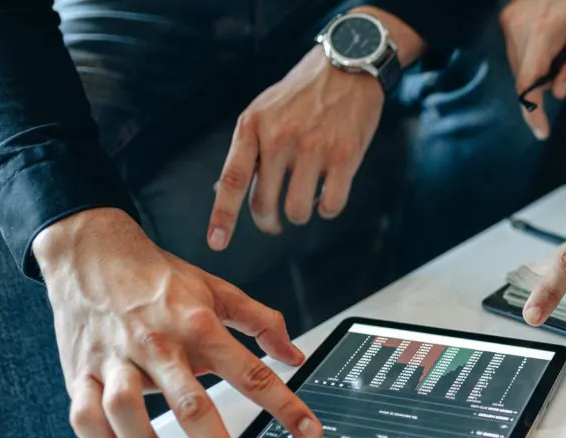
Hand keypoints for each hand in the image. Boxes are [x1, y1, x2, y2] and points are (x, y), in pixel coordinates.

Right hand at [35, 208, 320, 437]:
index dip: (284, 404)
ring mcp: (117, 358)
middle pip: (192, 404)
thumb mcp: (217, 290)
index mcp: (199, 325)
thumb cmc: (158, 276)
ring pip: (126, 411)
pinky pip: (84, 414)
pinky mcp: (82, 369)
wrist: (93, 253)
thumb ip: (261, 322)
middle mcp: (160, 345)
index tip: (308, 431)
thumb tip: (294, 354)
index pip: (251, 372)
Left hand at [207, 44, 383, 248]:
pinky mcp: (345, 156)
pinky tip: (328, 196)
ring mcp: (313, 148)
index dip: (223, 216)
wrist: (348, 65)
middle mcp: (280, 137)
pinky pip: (331, 204)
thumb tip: (224, 190)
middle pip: (265, 203)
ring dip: (300, 214)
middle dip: (268, 221)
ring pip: (298, 210)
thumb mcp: (264, 110)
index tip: (217, 243)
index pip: (234, 180)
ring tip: (305, 201)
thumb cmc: (302, 93)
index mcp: (253, 126)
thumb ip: (248, 148)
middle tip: (273, 223)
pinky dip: (328, 208)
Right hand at [501, 0, 565, 138]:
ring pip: (519, 66)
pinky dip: (535, 57)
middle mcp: (519, 25)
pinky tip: (556, 39)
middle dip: (545, 86)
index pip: (528, 83)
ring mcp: (509, 19)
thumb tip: (559, 93)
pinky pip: (517, 50)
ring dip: (540, 71)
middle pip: (523, 77)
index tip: (541, 132)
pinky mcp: (507, 16)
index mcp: (545, 30)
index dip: (532, 112)